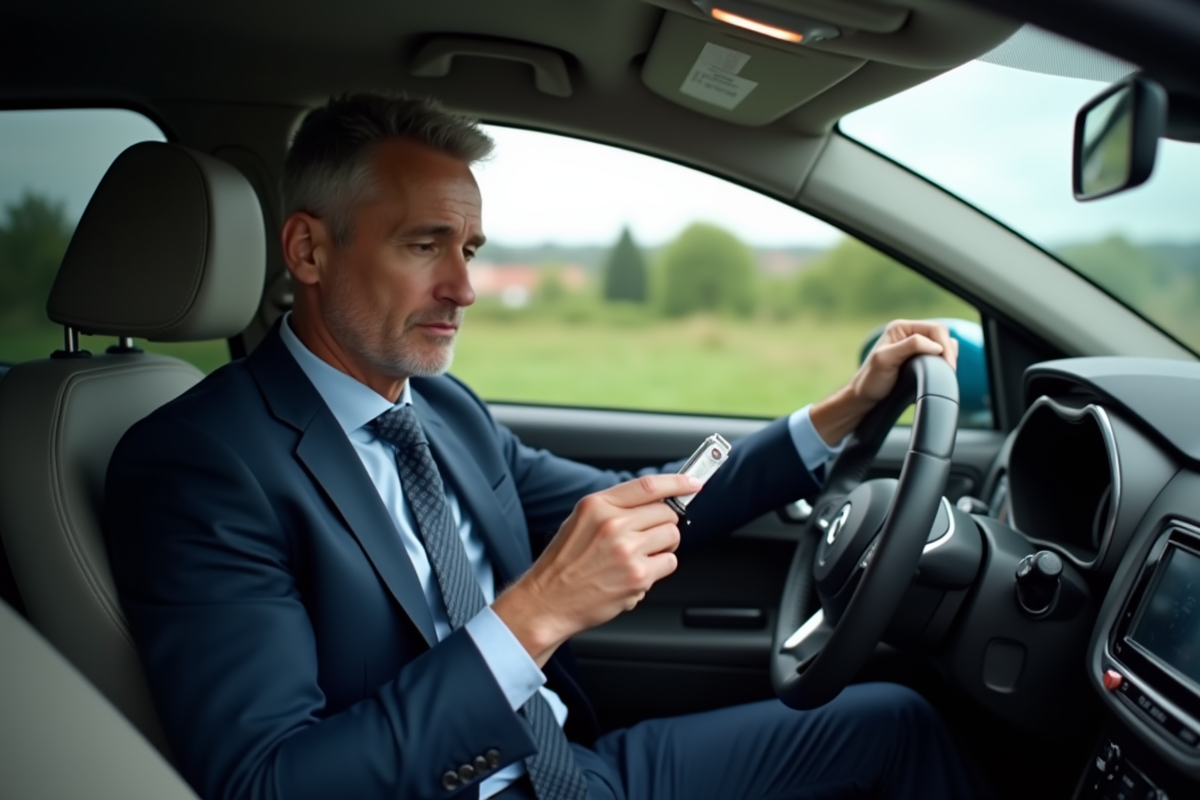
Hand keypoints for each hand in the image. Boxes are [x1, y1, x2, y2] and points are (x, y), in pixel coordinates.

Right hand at [492, 474, 699, 666]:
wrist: (547, 601)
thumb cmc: (563, 565)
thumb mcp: (580, 522)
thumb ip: (614, 508)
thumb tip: (654, 501)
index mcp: (597, 506)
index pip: (648, 486)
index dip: (677, 482)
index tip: (692, 483)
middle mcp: (613, 524)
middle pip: (667, 513)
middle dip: (662, 525)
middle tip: (645, 539)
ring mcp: (627, 550)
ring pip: (672, 537)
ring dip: (662, 547)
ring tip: (637, 558)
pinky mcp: (638, 576)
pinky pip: (668, 563)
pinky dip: (658, 569)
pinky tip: (635, 574)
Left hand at [810, 319, 958, 445]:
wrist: (864, 397)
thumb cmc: (871, 380)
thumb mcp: (886, 360)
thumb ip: (910, 346)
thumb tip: (936, 346)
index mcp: (900, 327)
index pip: (935, 329)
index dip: (945, 346)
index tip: (949, 365)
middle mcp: (908, 333)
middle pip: (941, 335)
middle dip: (949, 352)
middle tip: (950, 370)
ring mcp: (913, 345)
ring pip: (942, 344)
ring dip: (948, 356)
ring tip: (946, 371)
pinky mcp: (917, 357)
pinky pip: (938, 355)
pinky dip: (944, 362)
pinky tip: (942, 371)